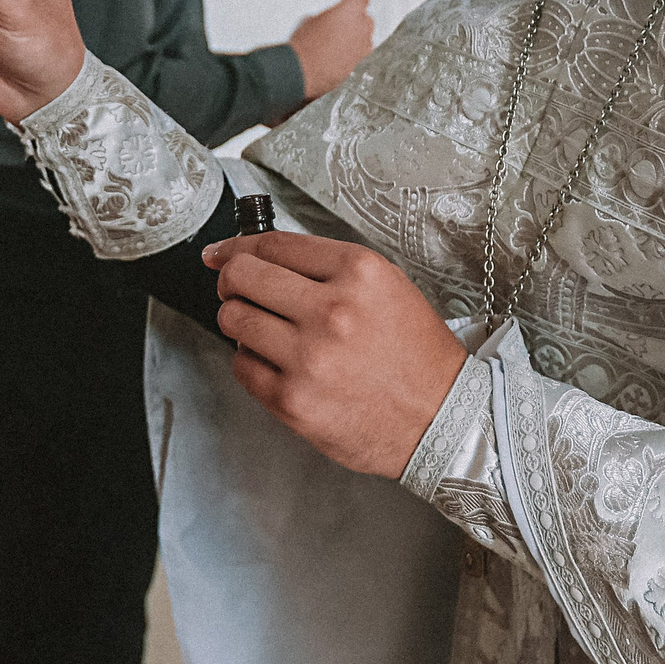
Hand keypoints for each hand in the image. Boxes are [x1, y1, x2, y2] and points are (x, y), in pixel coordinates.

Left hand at [202, 231, 466, 477]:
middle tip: (235, 289)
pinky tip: (274, 362)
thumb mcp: (386, 286)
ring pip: (233, 319)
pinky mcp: (292, 401)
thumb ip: (327, 267)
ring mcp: (309, 358)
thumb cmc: (415, 355)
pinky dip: (249, 360)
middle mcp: (332, 311)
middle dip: (231, 279)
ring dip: (239, 320)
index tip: (222, 252)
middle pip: (243, 277)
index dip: (237, 246)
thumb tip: (259, 254)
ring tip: (263, 329)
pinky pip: (240, 366)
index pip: (274, 245)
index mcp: (359, 273)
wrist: (442, 419)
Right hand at [289, 0, 375, 99]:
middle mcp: (362, 27)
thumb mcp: (311, 20)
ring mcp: (363, 46)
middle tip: (339, 23)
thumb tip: (328, 21)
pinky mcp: (359, 61)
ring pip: (365, 36)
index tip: (347, 1)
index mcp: (351, 11)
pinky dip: (352, 51)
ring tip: (337, 40)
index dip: (353, 0)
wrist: (303, 70)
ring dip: (355, 36)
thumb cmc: (306, 45)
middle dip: (355, 20)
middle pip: (366, 18)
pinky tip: (337, 53)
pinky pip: (360, 52)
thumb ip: (328, 16)